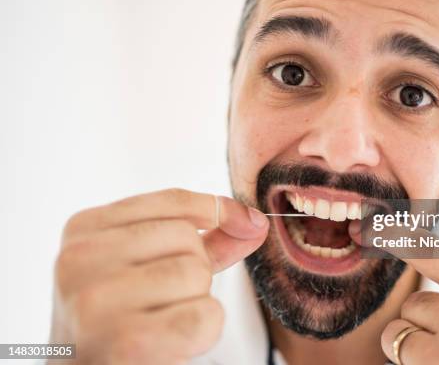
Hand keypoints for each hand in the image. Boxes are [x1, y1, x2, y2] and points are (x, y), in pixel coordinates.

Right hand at [50, 188, 268, 363]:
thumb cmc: (120, 318)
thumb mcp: (149, 266)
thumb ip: (203, 241)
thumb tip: (253, 222)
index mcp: (84, 229)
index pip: (172, 200)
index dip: (218, 209)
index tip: (247, 222)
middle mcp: (80, 259)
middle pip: (187, 238)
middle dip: (196, 269)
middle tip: (166, 299)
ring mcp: (98, 301)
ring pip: (195, 273)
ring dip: (197, 300)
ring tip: (164, 320)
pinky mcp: (127, 342)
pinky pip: (204, 315)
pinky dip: (205, 331)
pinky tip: (176, 342)